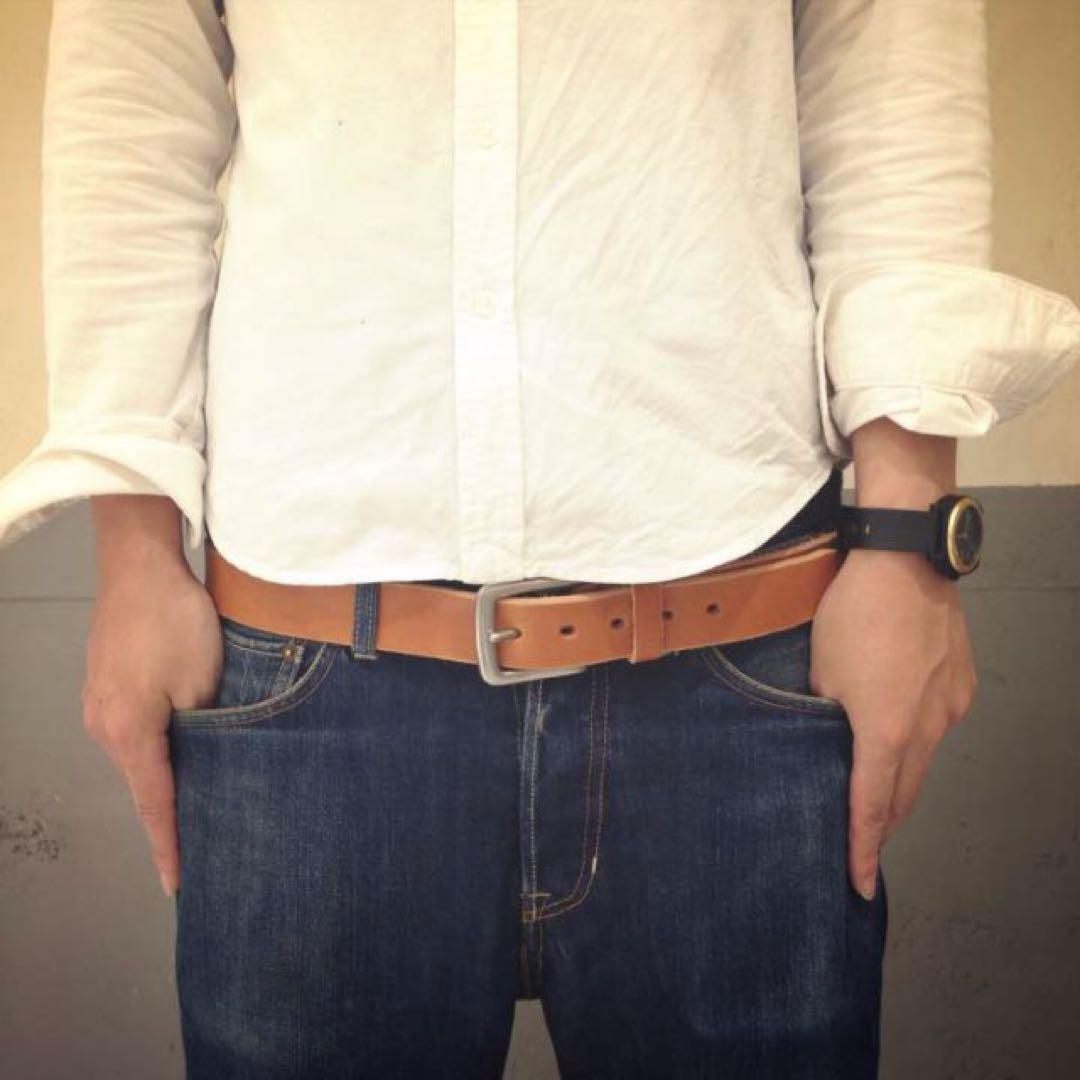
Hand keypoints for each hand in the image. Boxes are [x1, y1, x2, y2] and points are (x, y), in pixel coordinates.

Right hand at [80, 548, 222, 896]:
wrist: (139, 565)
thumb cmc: (175, 620)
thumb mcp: (203, 681)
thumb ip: (206, 730)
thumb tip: (211, 759)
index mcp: (130, 733)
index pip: (154, 804)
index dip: (169, 845)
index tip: (179, 884)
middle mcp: (105, 727)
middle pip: (143, 785)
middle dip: (170, 818)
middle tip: (203, 850)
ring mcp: (99, 706)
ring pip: (139, 758)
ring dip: (166, 780)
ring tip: (198, 807)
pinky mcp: (106, 686)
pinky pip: (134, 733)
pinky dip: (157, 751)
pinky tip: (180, 754)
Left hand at [808, 545, 977, 899]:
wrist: (904, 560)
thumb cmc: (853, 611)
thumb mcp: (818, 670)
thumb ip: (823, 717)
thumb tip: (828, 740)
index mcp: (885, 732)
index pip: (871, 808)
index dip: (862, 849)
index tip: (858, 882)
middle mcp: (927, 727)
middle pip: (903, 794)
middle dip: (882, 824)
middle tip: (861, 844)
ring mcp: (949, 706)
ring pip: (922, 761)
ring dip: (898, 780)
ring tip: (874, 791)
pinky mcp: (960, 685)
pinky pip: (936, 726)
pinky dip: (914, 739)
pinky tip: (896, 729)